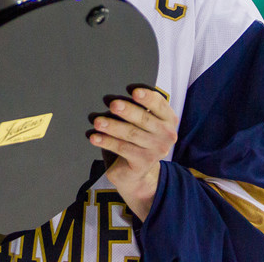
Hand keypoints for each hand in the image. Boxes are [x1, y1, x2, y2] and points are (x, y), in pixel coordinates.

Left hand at [90, 87, 177, 219]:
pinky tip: (95, 137)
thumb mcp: (142, 124)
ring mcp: (156, 150)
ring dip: (112, 126)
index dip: (147, 97)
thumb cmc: (138, 139)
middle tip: (112, 104)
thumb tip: (115, 99)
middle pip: (144, 119)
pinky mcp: (143, 163)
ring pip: (131, 134)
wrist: (137, 172)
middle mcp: (167, 134)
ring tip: (98, 121)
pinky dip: (107, 141)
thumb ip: (136, 110)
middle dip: (127, 110)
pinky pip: (122, 148)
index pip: (160, 104)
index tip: (134, 91)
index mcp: (169, 119)